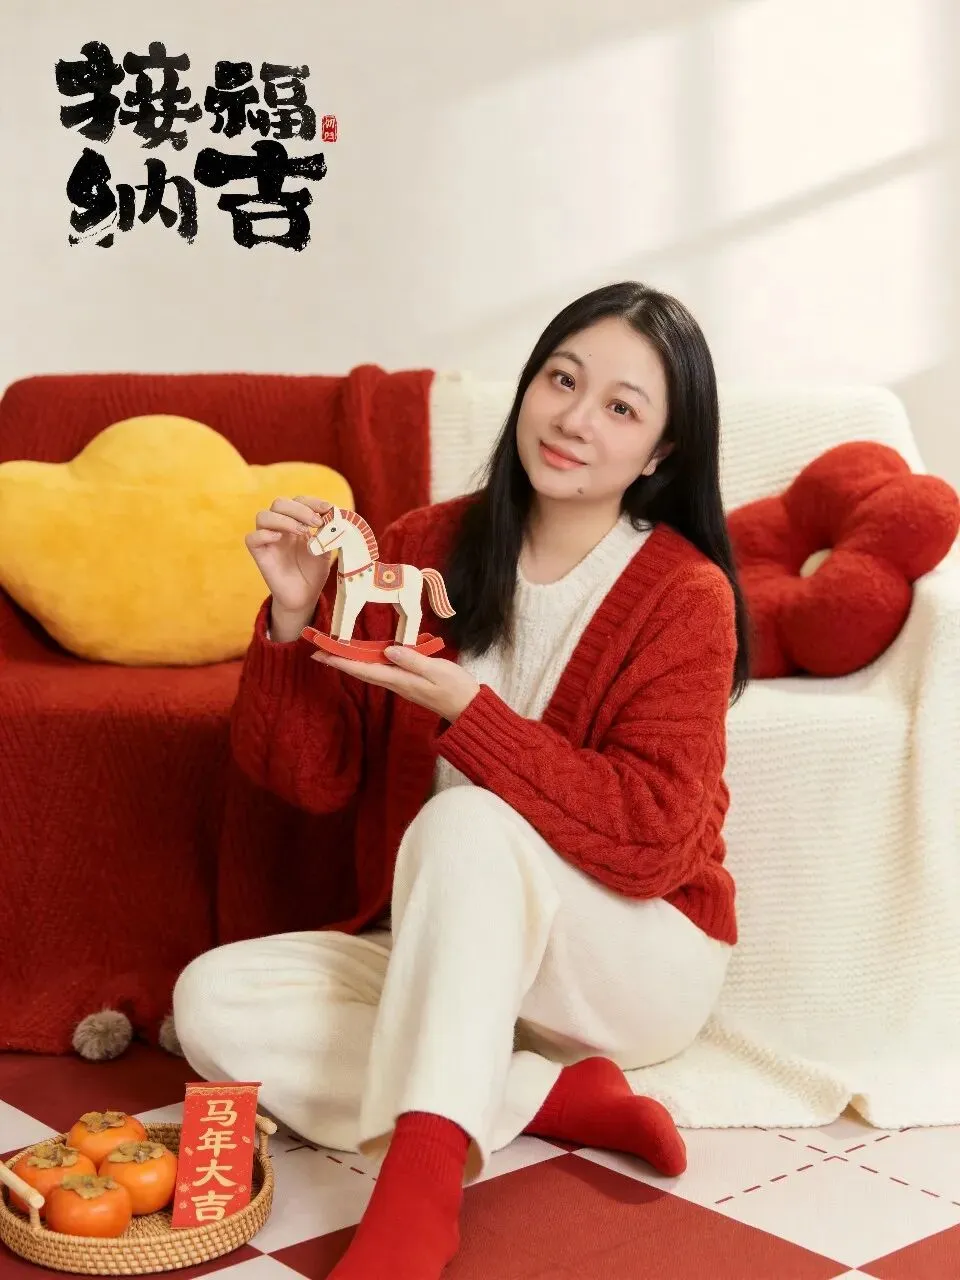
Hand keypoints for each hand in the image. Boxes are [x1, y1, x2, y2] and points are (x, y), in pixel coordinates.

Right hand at [246, 496, 334, 620]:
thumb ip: (327, 534)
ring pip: (263, 516)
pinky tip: (279, 538)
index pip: (298, 501)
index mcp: (296, 522)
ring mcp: (268, 540)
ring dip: (284, 519)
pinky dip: (264, 534)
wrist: (305, 597)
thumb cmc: (314, 572)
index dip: (312, 502)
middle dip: (299, 509)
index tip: (328, 509)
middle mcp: (280, 528)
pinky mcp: (260, 554)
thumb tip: (333, 516)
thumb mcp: (325, 550)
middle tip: (316, 522)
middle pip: (279, 503)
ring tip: (302, 532)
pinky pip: (252, 538)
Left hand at [315, 646, 480, 721]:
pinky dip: (367, 661)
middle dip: (339, 660)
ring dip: (350, 660)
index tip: (321, 654)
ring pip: (369, 670)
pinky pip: (381, 669)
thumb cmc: (455, 688)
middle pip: (361, 670)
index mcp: (399, 680)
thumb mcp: (437, 671)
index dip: (341, 661)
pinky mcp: (407, 680)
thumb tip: (389, 650)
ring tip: (333, 650)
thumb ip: (413, 660)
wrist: (467, 707)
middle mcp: (395, 682)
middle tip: (317, 649)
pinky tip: (363, 655)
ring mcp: (400, 682)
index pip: (364, 669)